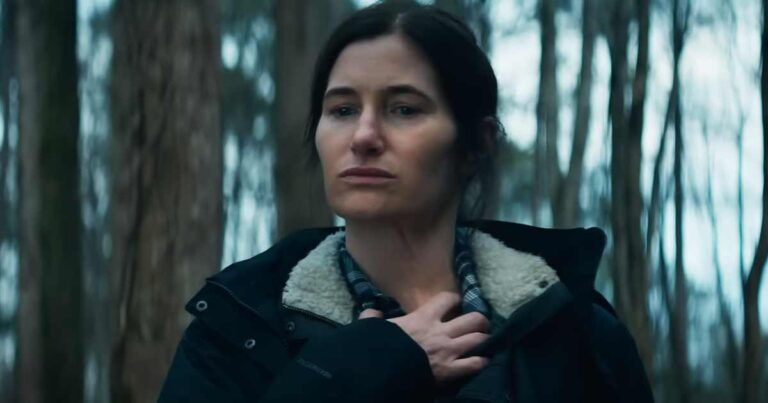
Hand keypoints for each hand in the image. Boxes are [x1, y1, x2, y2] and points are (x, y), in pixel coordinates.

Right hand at [358, 292, 489, 384]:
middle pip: (473, 319)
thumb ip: (373, 318)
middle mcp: (442, 331)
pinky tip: (482, 361)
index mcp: (423, 317)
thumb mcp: (373, 328)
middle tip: (479, 323)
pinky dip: (480, 362)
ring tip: (484, 341)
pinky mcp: (451, 370)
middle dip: (480, 321)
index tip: (456, 302)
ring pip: (479, 340)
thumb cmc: (379, 347)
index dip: (454, 299)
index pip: (448, 299)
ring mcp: (449, 351)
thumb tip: (371, 312)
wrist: (382, 370)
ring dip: (483, 340)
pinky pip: (474, 364)